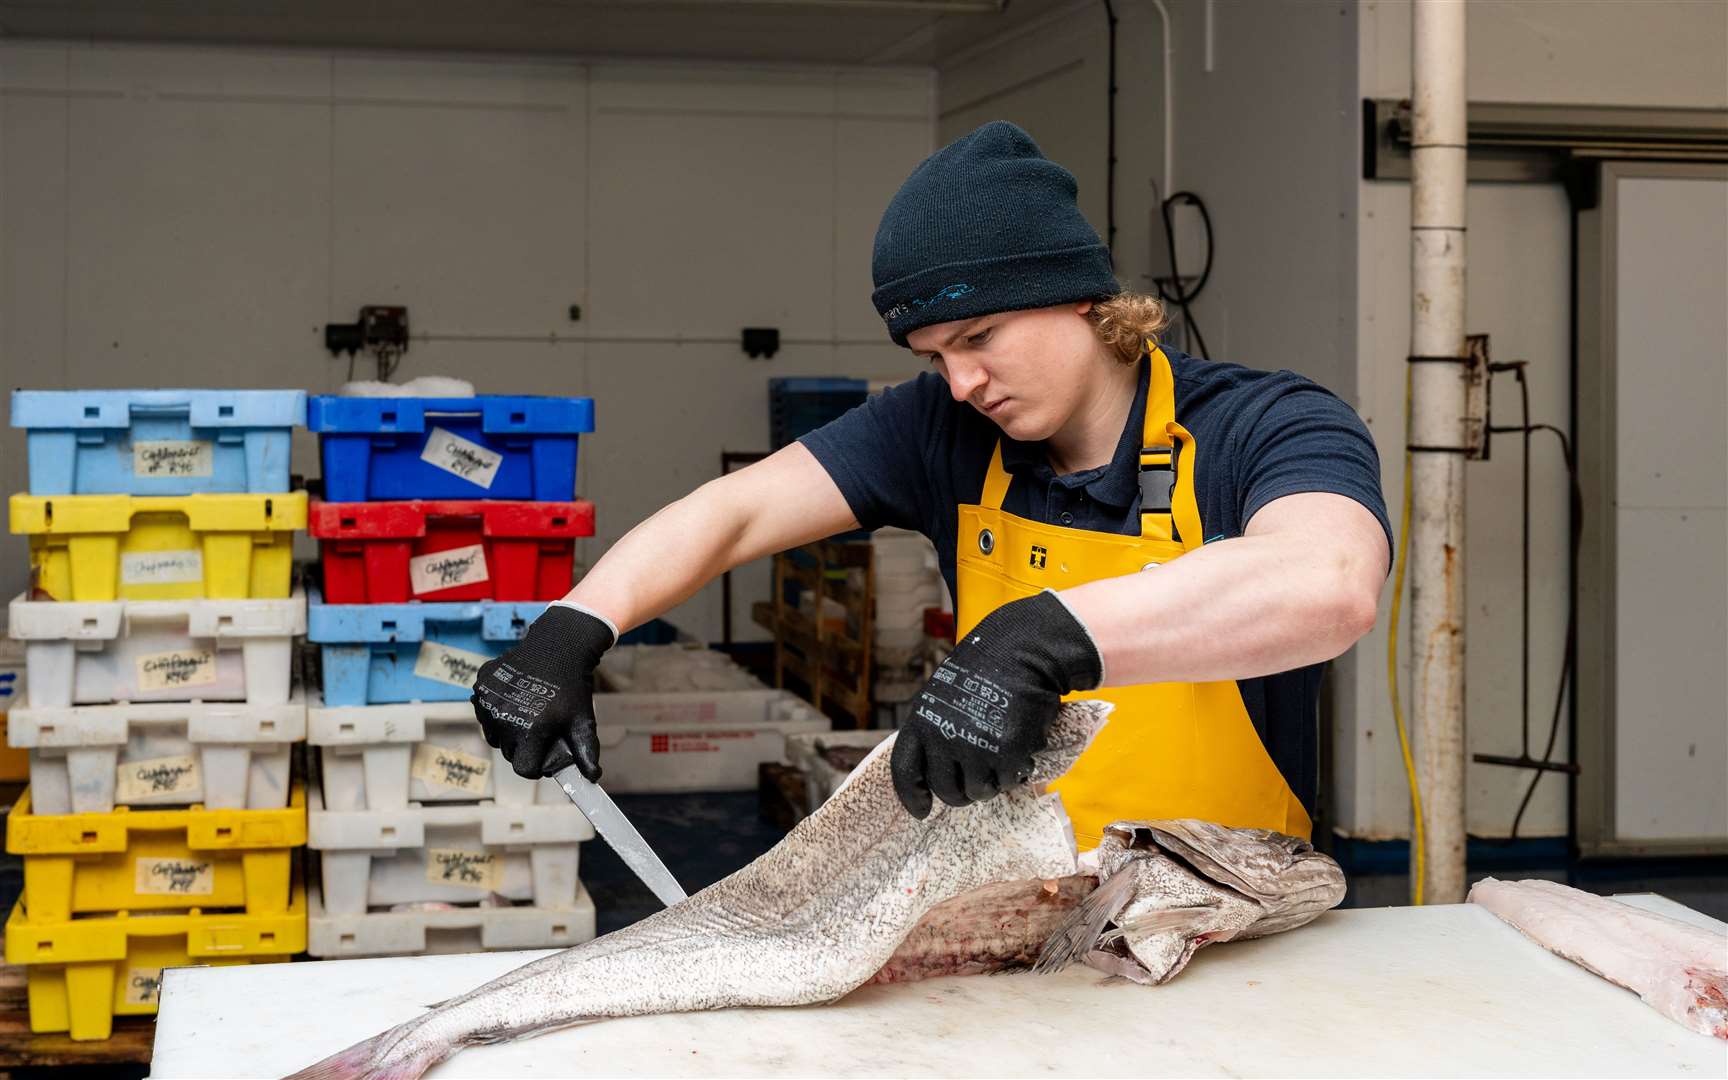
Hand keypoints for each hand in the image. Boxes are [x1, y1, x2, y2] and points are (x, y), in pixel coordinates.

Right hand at [471, 604, 616, 779]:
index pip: (524, 769)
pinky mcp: (480, 688)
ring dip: (508, 731)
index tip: (545, 750)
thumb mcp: (582, 720)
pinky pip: (484, 714)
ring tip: (528, 712)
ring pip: (494, 735)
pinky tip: (514, 698)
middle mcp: (504, 719)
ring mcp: (488, 703)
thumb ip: (586, 752)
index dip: (537, 763)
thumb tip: (592, 777)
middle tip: (540, 727)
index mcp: (529, 731)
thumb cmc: (571, 685)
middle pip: (509, 753)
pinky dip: (496, 712)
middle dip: (524, 746)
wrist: (557, 645)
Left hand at [891, 590, 1102, 817]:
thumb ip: (934, 730)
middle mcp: (943, 737)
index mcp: (922, 720)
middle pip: (945, 790)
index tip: (922, 811)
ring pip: (979, 791)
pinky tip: (1020, 751)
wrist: (1022, 652)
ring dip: (991, 783)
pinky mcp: (1008, 753)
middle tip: (975, 784)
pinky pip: (1008, 782)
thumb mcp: (941, 695)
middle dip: (961, 794)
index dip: (912, 796)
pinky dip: (1015, 773)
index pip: (905, 770)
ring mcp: (976, 747)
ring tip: (1000, 760)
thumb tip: (931, 773)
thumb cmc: (984, 671)